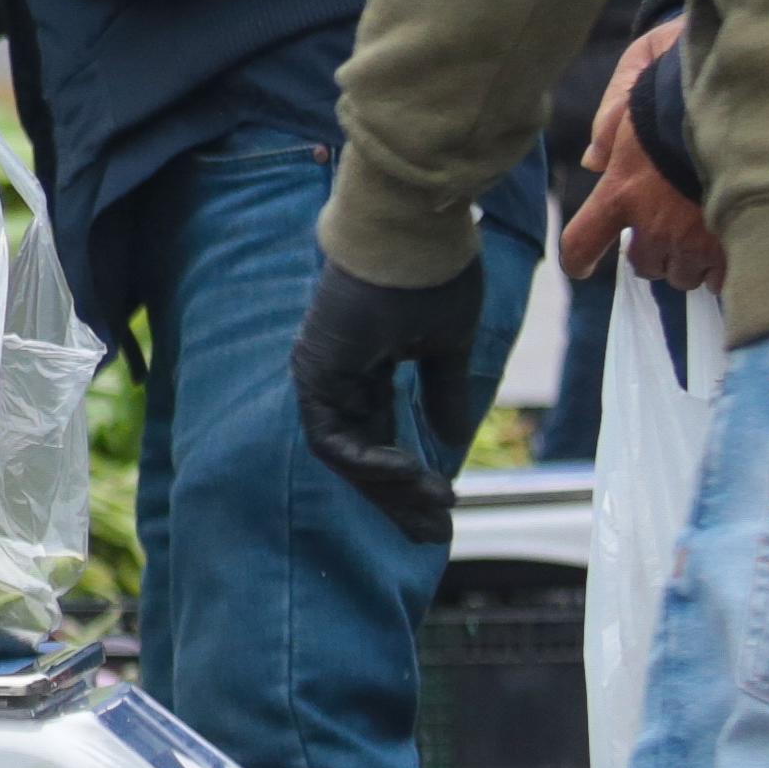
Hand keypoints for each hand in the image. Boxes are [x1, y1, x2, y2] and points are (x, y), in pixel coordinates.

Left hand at [289, 254, 486, 549]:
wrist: (416, 230)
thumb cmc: (433, 272)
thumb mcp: (446, 346)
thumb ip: (443, 393)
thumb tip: (452, 440)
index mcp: (364, 366)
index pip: (380, 436)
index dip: (409, 477)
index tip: (445, 506)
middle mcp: (336, 374)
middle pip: (360, 455)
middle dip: (397, 500)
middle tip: (434, 537)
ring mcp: (321, 373)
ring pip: (345, 454)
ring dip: (389, 487)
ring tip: (435, 508)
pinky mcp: (316, 371)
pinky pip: (332, 436)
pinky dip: (368, 461)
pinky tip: (409, 475)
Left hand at [562, 18, 722, 288]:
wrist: (752, 111)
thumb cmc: (688, 100)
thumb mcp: (635, 104)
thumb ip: (607, 133)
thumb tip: (592, 161)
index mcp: (622, 192)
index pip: (580, 244)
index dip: (577, 260)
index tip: (580, 267)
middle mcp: (653, 226)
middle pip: (643, 264)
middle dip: (655, 250)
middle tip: (672, 224)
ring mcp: (694, 243)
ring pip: (684, 274)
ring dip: (690, 259)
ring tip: (706, 227)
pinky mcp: (732, 251)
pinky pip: (720, 280)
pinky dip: (723, 267)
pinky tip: (732, 241)